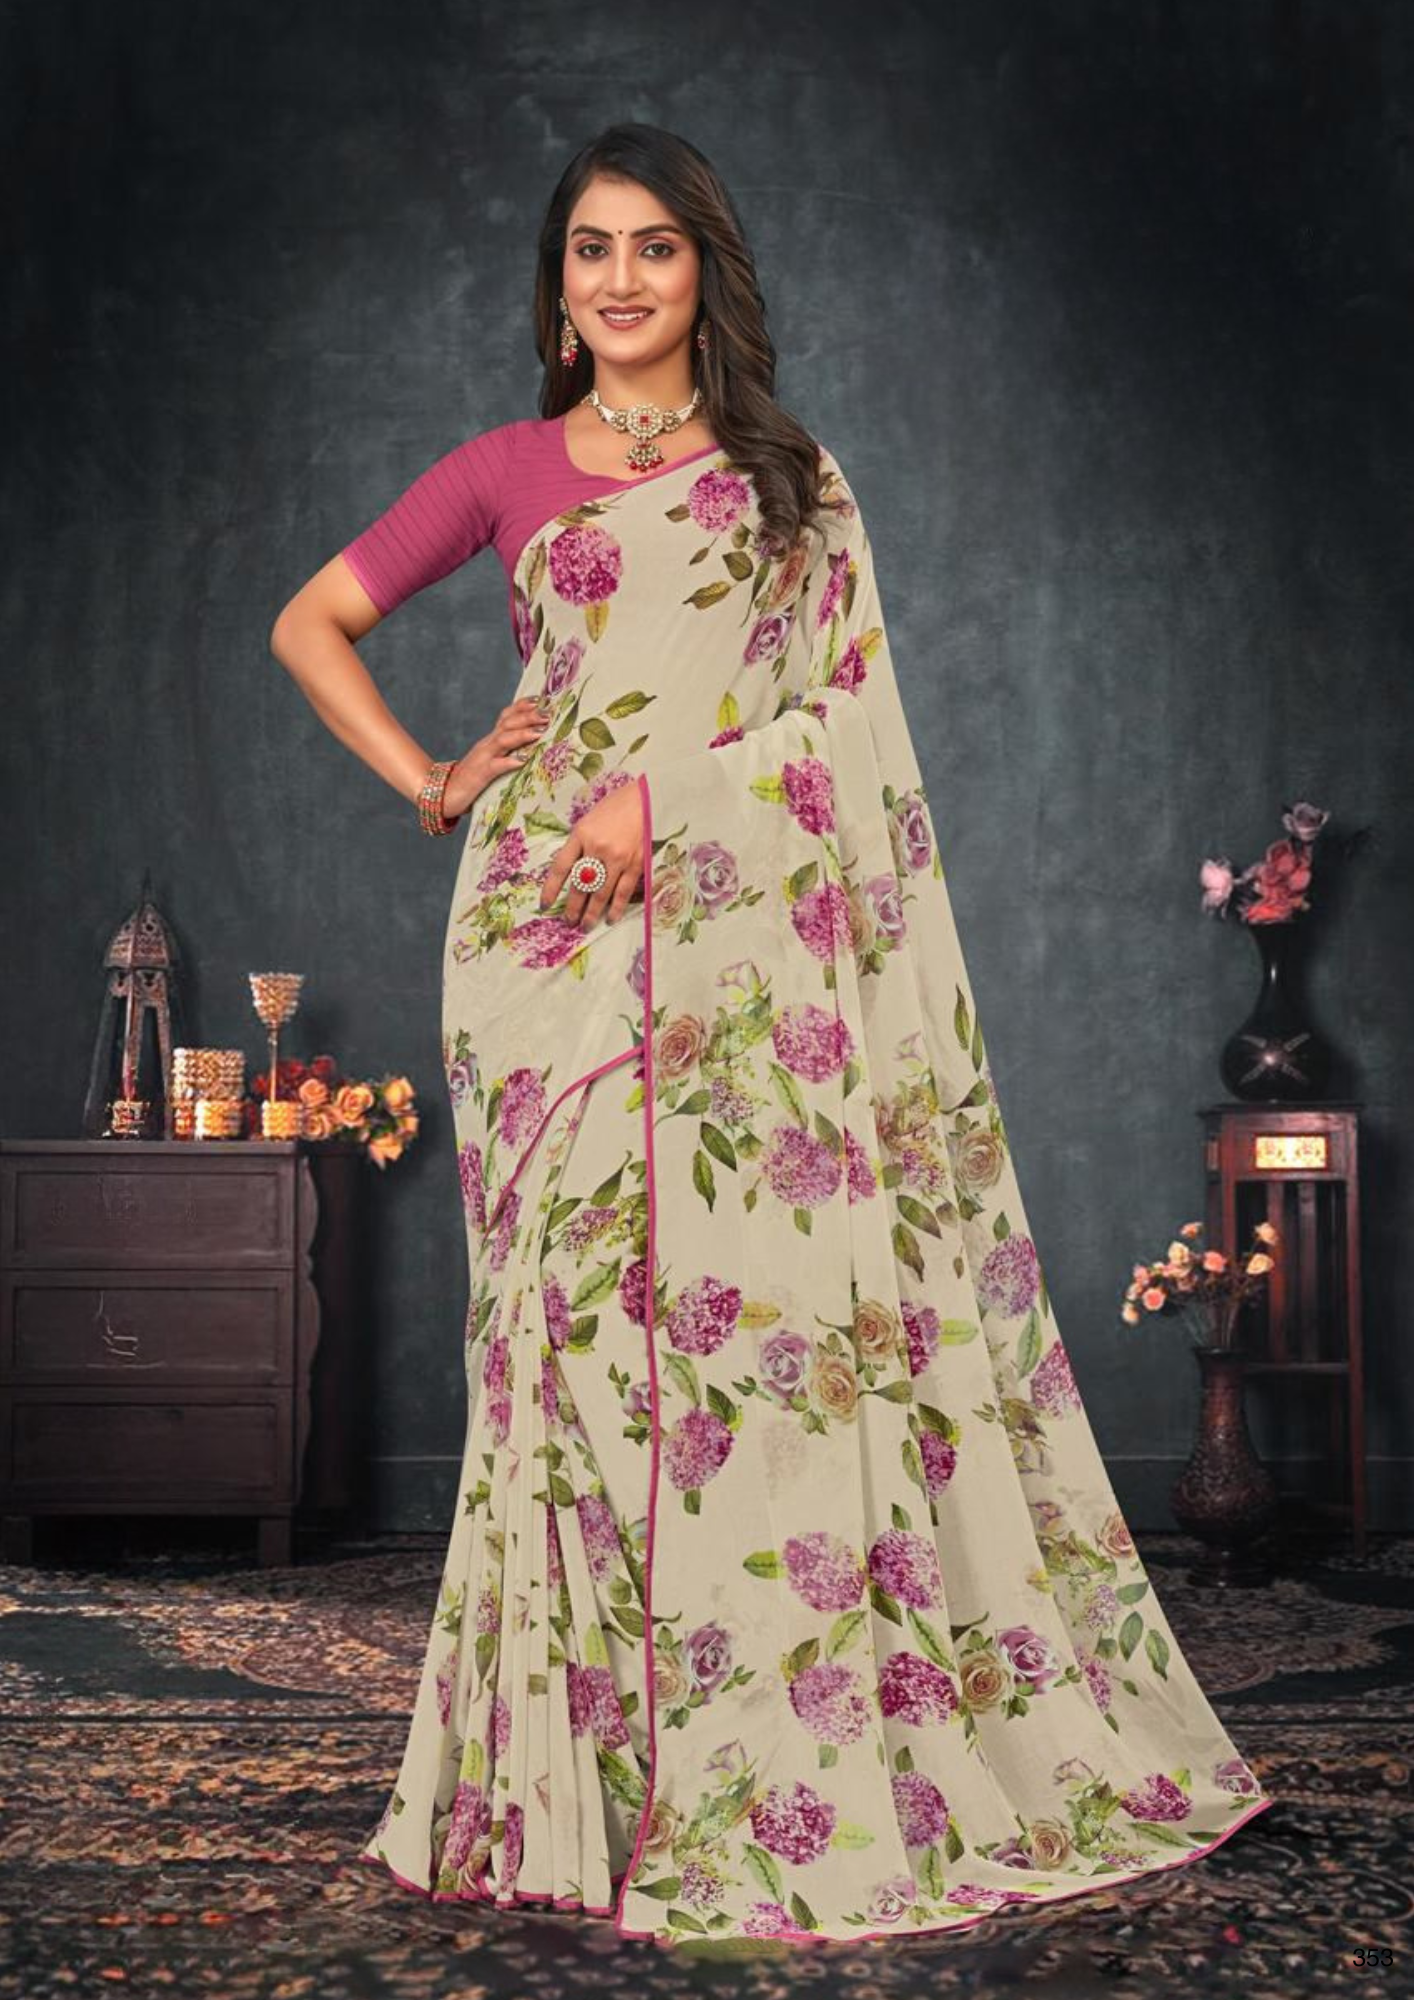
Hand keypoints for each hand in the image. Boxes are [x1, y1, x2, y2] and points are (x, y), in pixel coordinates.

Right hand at [441, 697, 550, 818]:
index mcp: (490, 741)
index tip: (541, 700)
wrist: (445, 794)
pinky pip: (496, 766)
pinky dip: (509, 761)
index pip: (506, 716)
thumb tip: (531, 750)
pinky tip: (523, 760)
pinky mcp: (480, 775)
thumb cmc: (472, 781)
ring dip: (522, 734)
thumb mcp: (490, 762)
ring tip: (540, 732)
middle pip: (507, 723)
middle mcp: (486, 745)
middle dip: (528, 716)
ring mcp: (482, 758)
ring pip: (503, 740)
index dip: (522, 706)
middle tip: (547, 714)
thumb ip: (506, 753)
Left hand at [539, 780, 643, 929]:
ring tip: (585, 926)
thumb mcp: (589, 821)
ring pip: (600, 893)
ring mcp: (617, 857)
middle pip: (580, 885)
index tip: (545, 904)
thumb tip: (570, 872)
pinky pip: (623, 891)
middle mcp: (597, 847)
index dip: (551, 889)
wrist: (647, 798)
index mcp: (581, 834)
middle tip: (569, 922)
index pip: (561, 867)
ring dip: (592, 913)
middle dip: (573, 907)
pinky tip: (610, 918)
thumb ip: (579, 844)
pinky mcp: (636, 863)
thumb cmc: (616, 808)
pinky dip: (615, 907)